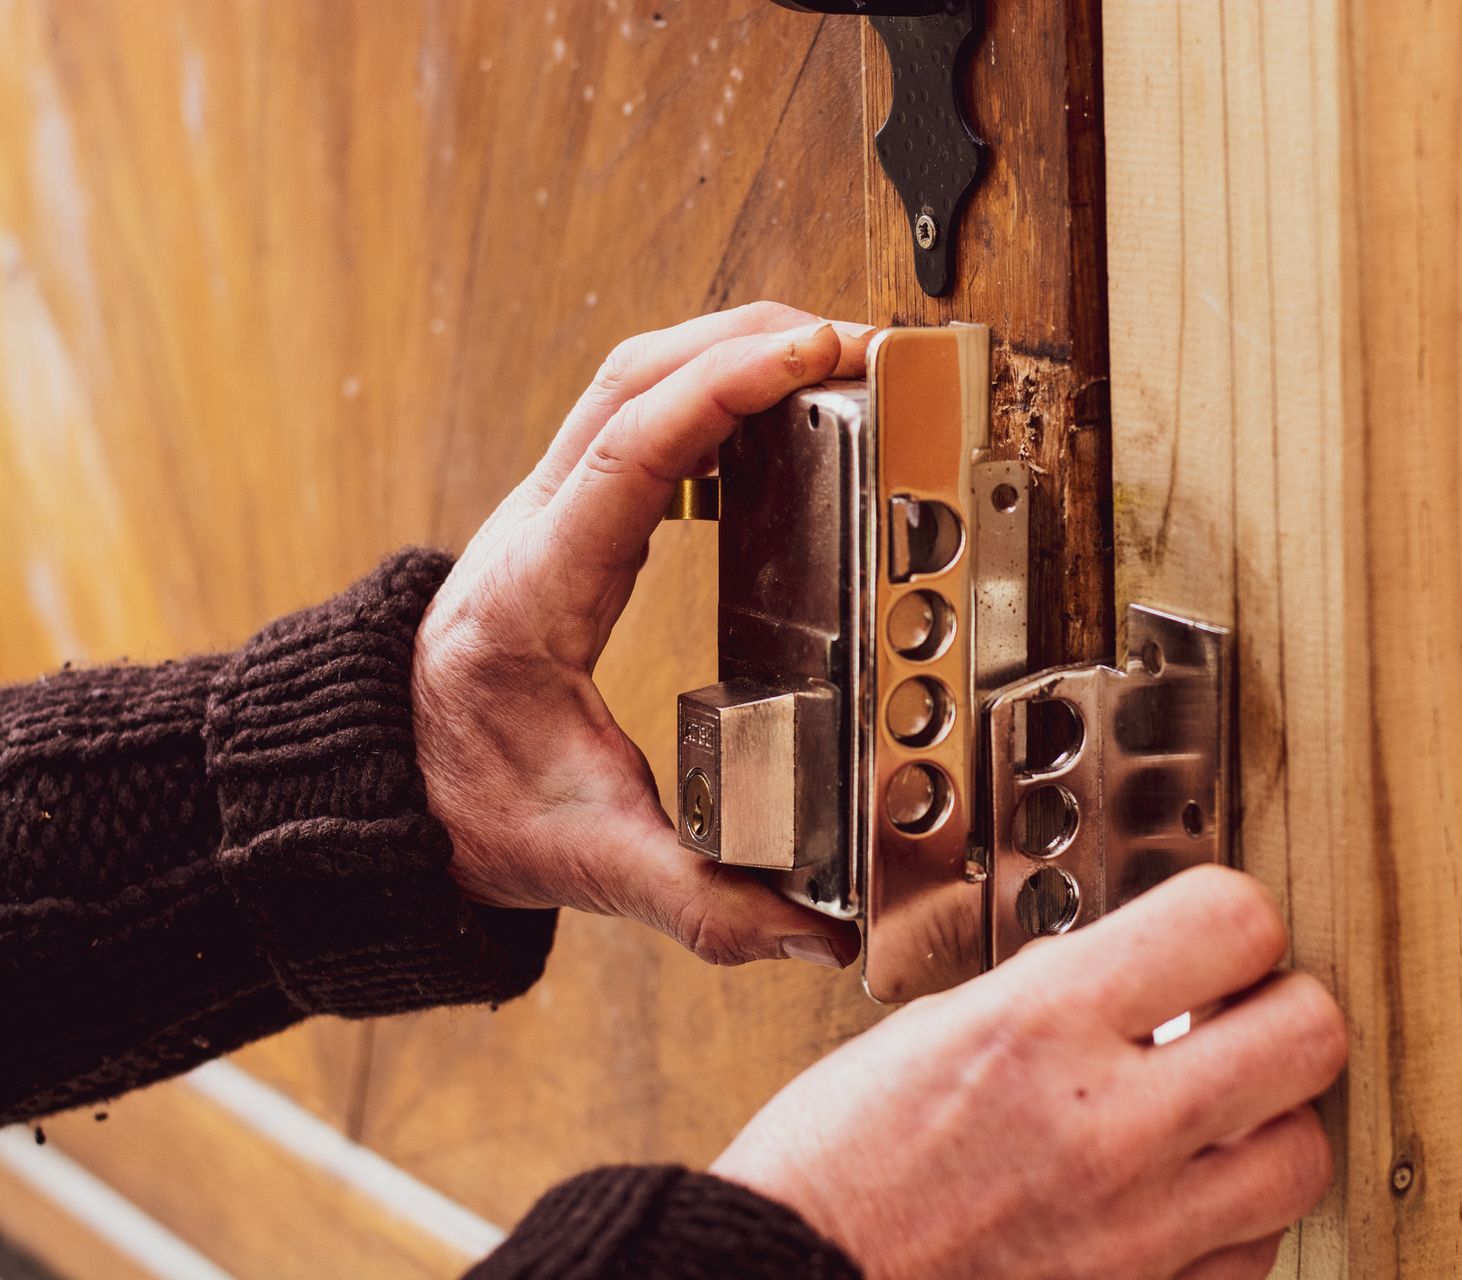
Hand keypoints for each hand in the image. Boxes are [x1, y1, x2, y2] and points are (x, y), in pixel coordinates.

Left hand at [412, 301, 868, 968]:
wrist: (376, 789)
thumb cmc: (457, 806)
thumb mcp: (583, 860)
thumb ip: (701, 901)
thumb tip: (809, 931)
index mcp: (538, 590)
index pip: (630, 448)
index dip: (723, 388)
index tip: (808, 353)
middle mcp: (534, 529)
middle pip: (633, 376)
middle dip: (745, 339)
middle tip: (851, 340)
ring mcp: (543, 513)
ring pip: (629, 379)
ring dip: (724, 348)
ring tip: (823, 352)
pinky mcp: (565, 523)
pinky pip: (635, 417)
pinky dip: (704, 387)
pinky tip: (761, 408)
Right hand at [711, 866, 1347, 1278]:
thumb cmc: (833, 1169)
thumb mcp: (935, 1027)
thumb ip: (1056, 996)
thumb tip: (1147, 979)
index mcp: (1042, 1026)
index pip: (1234, 922)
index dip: (1236, 916)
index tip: (1218, 933)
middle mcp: (1108, 1129)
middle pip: (1310, 1035)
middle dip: (1281, 1010)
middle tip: (1238, 1014)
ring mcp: (1137, 1235)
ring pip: (1305, 1154)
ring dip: (1270, 1123)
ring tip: (1213, 1113)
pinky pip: (1254, 1256)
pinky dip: (1231, 1222)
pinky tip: (1176, 1197)